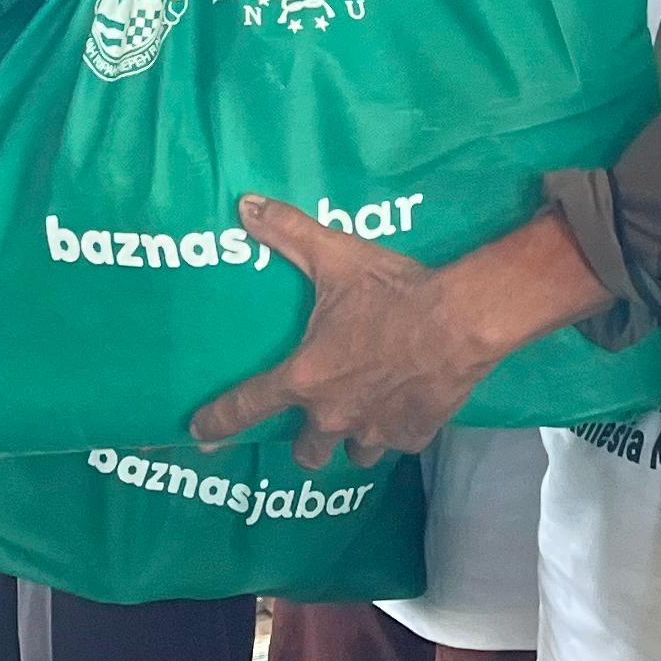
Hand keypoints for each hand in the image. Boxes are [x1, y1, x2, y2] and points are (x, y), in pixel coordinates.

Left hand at [187, 200, 595, 464]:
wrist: (460, 321)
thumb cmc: (391, 292)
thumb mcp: (335, 256)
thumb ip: (288, 232)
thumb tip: (245, 205)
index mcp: (305, 378)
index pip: (247, 408)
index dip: (218, 423)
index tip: (200, 435)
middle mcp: (332, 416)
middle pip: (305, 452)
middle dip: (305, 440)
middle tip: (312, 418)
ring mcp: (374, 431)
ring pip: (351, 455)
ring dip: (350, 440)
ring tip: (359, 416)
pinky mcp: (413, 435)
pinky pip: (395, 443)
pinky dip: (394, 430)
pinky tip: (401, 409)